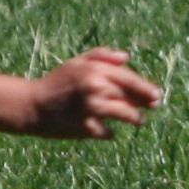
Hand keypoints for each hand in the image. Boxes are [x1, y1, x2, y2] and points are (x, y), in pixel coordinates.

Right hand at [27, 49, 162, 139]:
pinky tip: (103, 128)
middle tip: (152, 107)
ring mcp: (92, 108)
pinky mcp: (87, 128)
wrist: (31, 106)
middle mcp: (96, 87)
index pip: (131, 79)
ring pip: (128, 115)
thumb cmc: (56, 83)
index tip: (157, 95)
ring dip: (136, 119)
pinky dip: (108, 131)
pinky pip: (109, 132)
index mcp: (95, 70)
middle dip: (146, 104)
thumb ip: (101, 56)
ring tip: (138, 120)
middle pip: (133, 98)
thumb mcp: (76, 63)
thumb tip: (126, 57)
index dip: (147, 89)